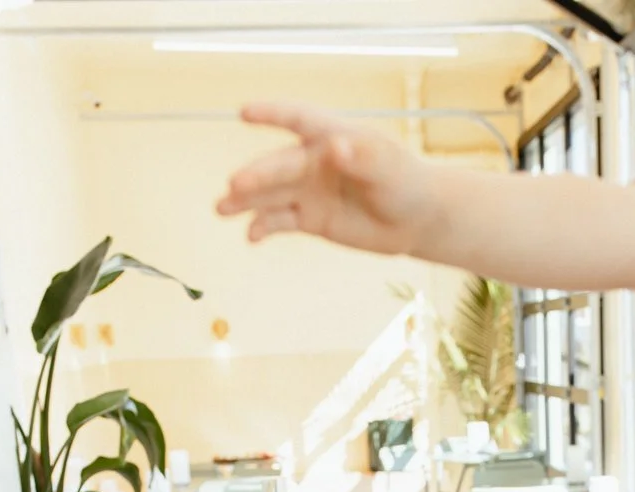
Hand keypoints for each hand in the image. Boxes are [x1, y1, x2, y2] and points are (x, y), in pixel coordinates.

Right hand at [216, 105, 442, 256]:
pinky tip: (250, 236)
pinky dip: (264, 228)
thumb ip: (362, 157)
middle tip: (235, 185)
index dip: (273, 115)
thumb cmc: (405, 183)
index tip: (245, 113)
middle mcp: (313, 161)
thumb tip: (336, 147)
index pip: (299, 120)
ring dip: (245, 201)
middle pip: (279, 165)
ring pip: (271, 194)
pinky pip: (281, 222)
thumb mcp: (389, 168)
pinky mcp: (309, 219)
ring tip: (221, 209)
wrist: (414, 221)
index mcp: (332, 137)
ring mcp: (308, 190)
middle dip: (257, 175)